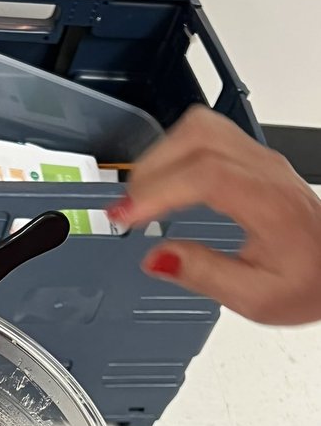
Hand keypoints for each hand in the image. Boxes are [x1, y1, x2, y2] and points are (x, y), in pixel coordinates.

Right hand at [108, 106, 320, 325]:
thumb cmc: (308, 281)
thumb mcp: (257, 298)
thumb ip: (204, 275)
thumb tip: (156, 258)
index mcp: (268, 202)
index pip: (205, 175)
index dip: (157, 191)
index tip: (123, 215)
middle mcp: (265, 170)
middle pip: (198, 137)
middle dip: (150, 170)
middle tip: (126, 209)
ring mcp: (260, 159)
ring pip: (201, 127)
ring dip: (161, 155)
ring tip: (140, 194)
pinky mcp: (253, 159)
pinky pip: (207, 134)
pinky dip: (174, 151)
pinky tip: (163, 180)